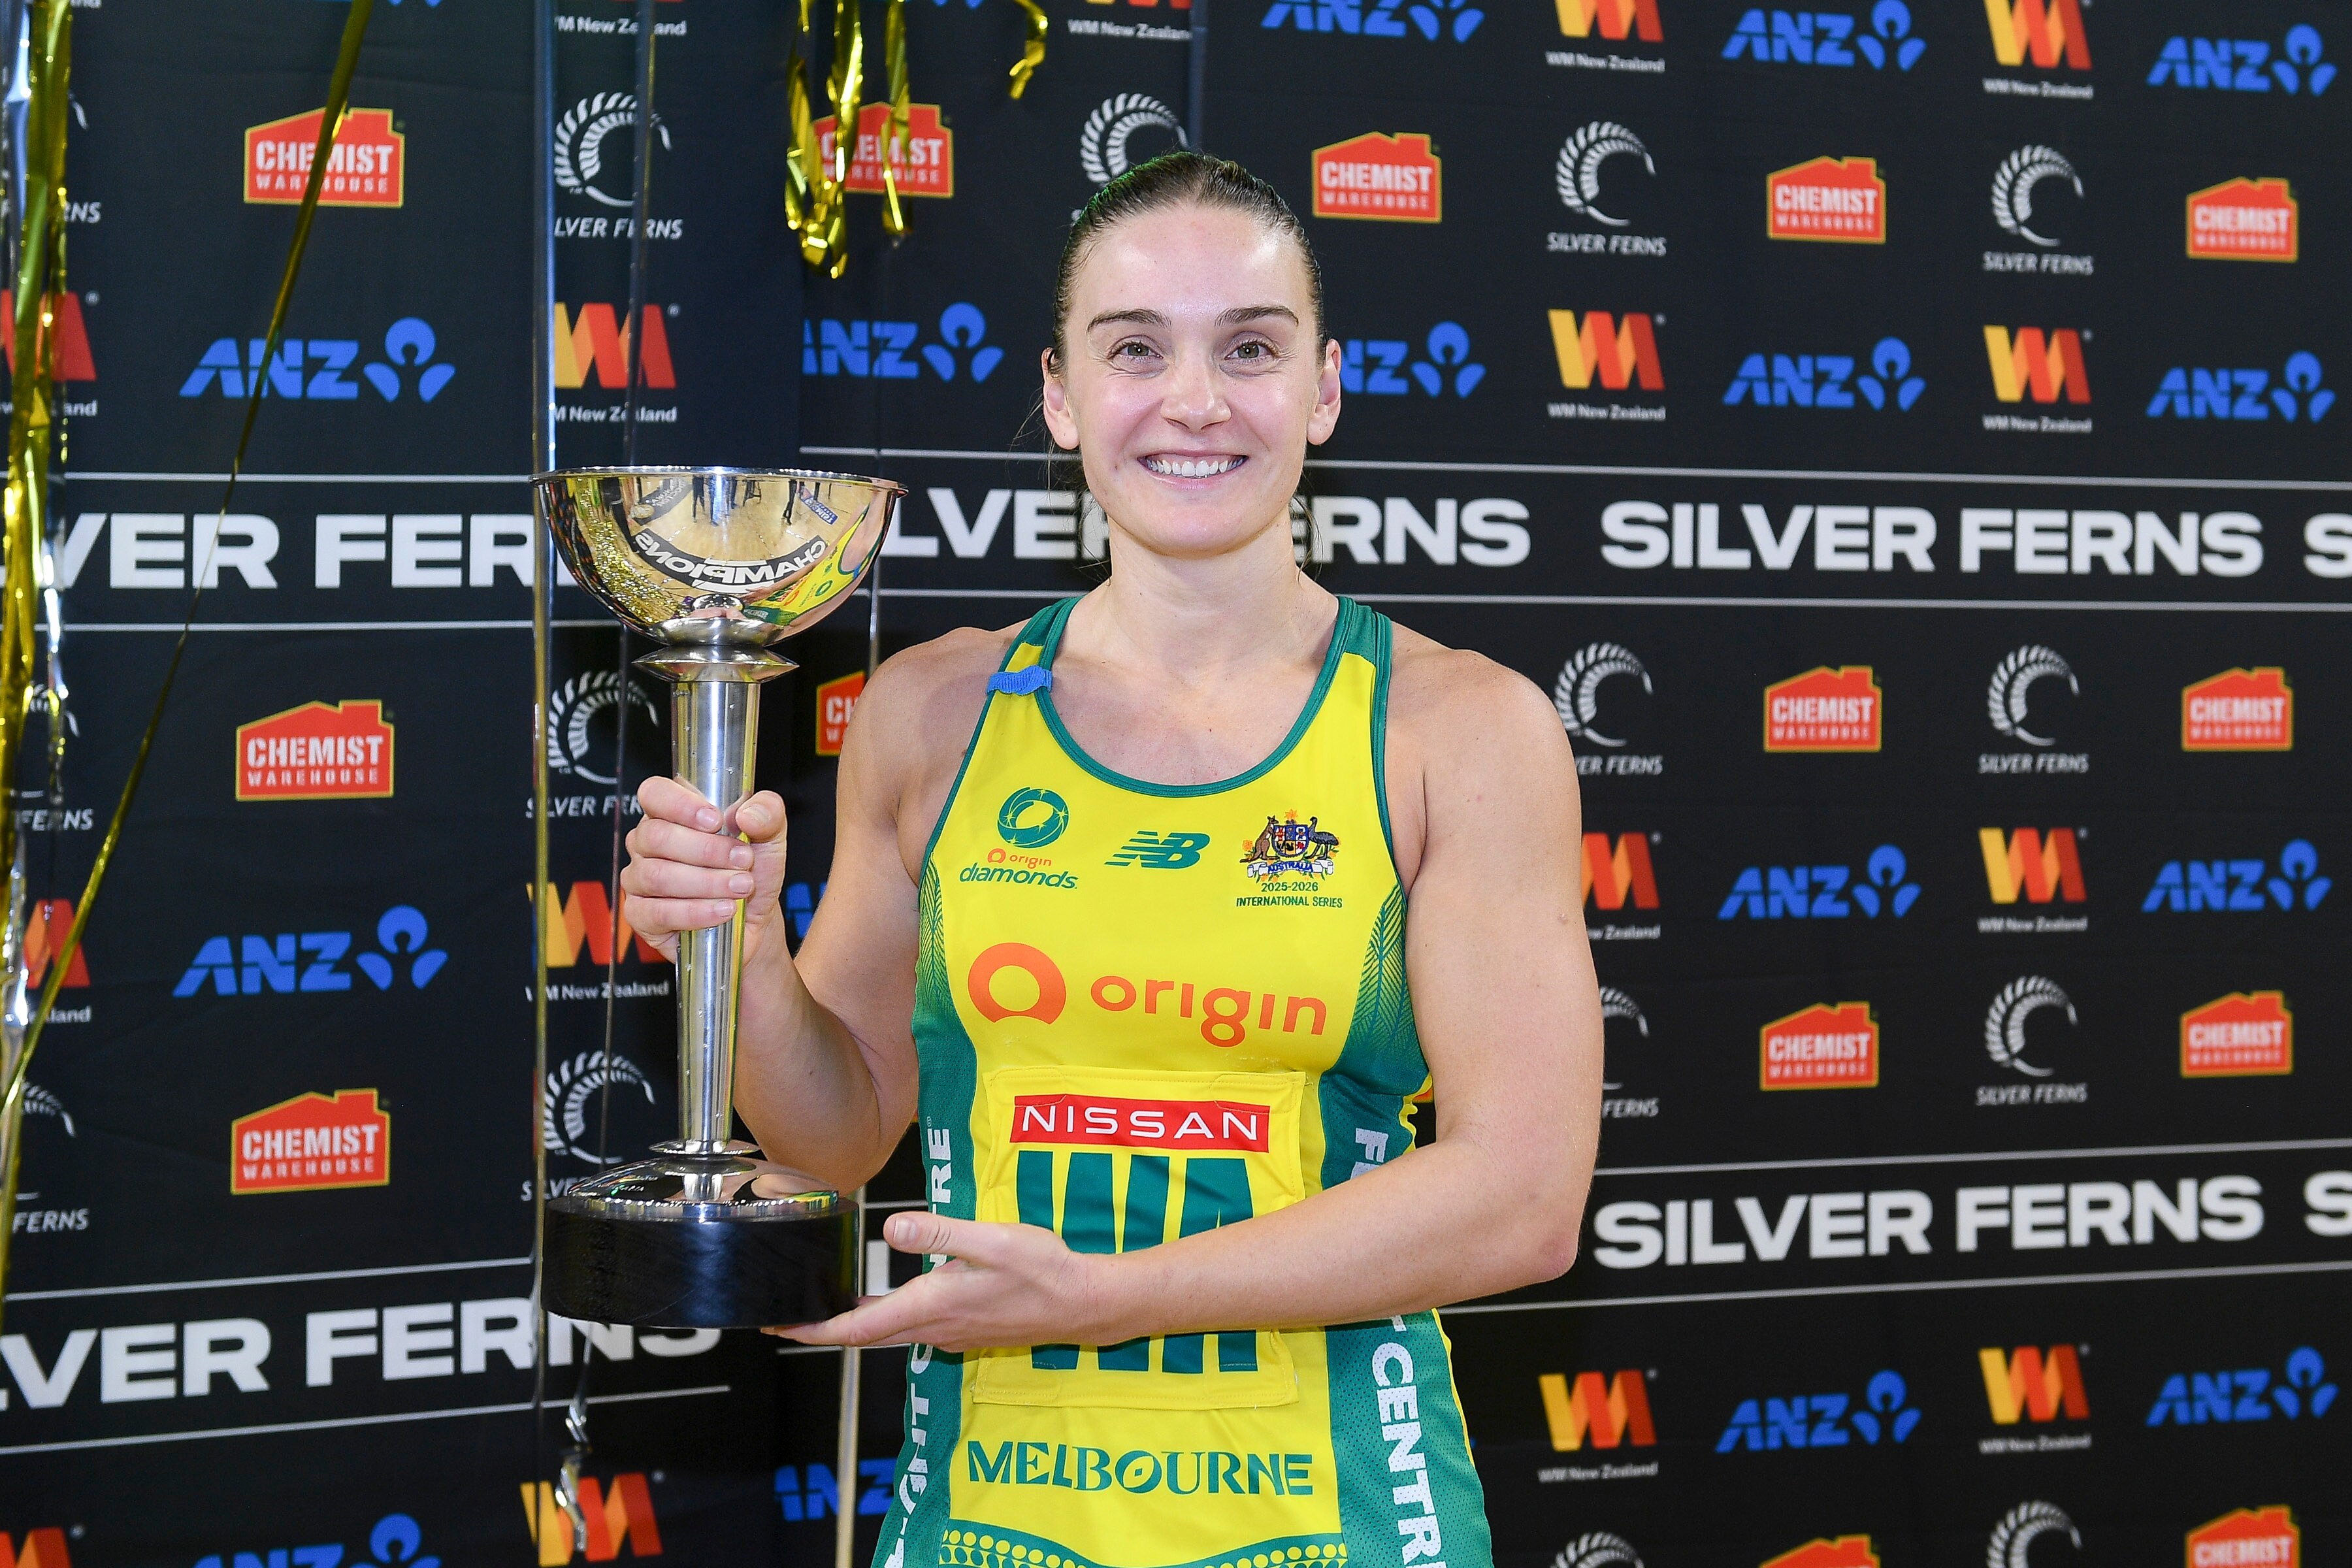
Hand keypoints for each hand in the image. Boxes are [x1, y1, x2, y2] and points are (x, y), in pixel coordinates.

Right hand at [618, 777, 790, 965]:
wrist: (754, 919)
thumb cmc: (751, 871)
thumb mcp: (769, 836)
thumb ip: (767, 812)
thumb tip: (747, 815)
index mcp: (670, 813)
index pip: (654, 793)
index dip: (680, 804)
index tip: (716, 821)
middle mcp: (647, 843)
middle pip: (656, 837)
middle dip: (706, 850)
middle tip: (743, 860)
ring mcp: (638, 879)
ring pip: (657, 876)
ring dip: (707, 882)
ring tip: (742, 886)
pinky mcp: (641, 916)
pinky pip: (657, 913)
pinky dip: (695, 912)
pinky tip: (723, 910)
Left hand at [766, 1211, 1112, 1351]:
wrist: (1084, 1303)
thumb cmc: (1042, 1270)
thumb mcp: (992, 1240)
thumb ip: (941, 1232)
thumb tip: (890, 1231)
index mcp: (932, 1305)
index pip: (858, 1328)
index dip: (815, 1330)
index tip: (780, 1327)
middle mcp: (934, 1327)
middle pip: (865, 1337)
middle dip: (823, 1329)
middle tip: (787, 1318)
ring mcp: (950, 1332)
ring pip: (889, 1334)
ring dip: (854, 1325)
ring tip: (826, 1306)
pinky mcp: (965, 1329)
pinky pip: (913, 1329)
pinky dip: (885, 1320)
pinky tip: (885, 1302)